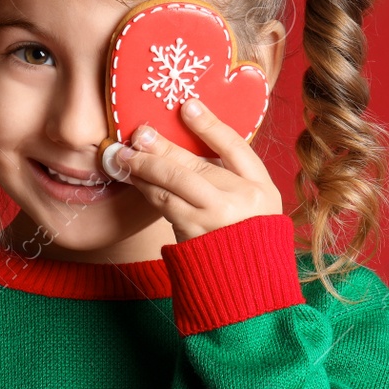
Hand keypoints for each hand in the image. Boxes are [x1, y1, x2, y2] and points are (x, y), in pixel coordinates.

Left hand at [106, 98, 282, 242]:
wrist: (245, 282)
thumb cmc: (247, 234)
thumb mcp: (253, 200)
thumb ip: (230, 174)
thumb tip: (187, 140)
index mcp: (262, 187)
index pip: (235, 147)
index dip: (209, 125)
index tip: (187, 106)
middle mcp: (241, 202)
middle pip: (196, 166)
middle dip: (163, 149)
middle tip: (140, 134)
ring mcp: (216, 221)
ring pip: (173, 186)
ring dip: (146, 168)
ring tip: (127, 156)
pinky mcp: (193, 236)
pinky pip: (164, 206)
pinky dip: (147, 189)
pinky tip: (136, 179)